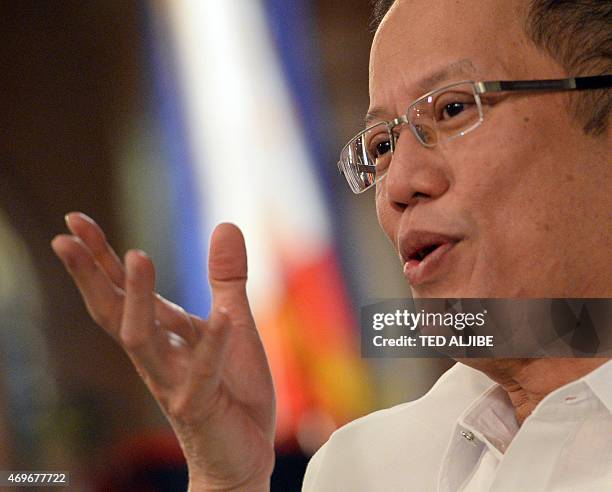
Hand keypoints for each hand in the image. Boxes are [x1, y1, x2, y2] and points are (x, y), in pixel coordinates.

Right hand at [51, 212, 274, 490]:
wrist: (244, 452)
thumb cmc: (234, 388)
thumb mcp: (234, 320)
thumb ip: (226, 278)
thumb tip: (226, 223)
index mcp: (164, 333)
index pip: (122, 289)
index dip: (100, 256)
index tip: (75, 219)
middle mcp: (157, 356)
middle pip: (113, 310)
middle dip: (89, 273)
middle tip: (64, 235)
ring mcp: (173, 382)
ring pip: (142, 340)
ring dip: (137, 298)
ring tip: (137, 255)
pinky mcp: (198, 405)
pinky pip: (202, 372)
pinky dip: (212, 344)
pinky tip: (223, 318)